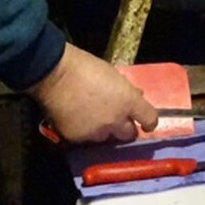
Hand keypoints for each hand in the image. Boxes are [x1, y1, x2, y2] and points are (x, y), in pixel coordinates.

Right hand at [26, 42, 158, 143]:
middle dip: (124, 128)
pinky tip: (75, 119)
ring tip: (91, 117)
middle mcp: (115, 120)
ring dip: (103, 129)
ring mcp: (96, 132)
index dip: (149, 122)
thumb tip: (135, 96)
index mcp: (128, 101)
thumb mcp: (112, 74)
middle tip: (115, 119)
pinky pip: (85, 138)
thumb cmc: (84, 66)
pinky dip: (83, 131)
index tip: (146, 123)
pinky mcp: (78, 139)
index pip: (149, 118)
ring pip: (105, 137)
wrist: (54, 74)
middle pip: (128, 134)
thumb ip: (125, 90)